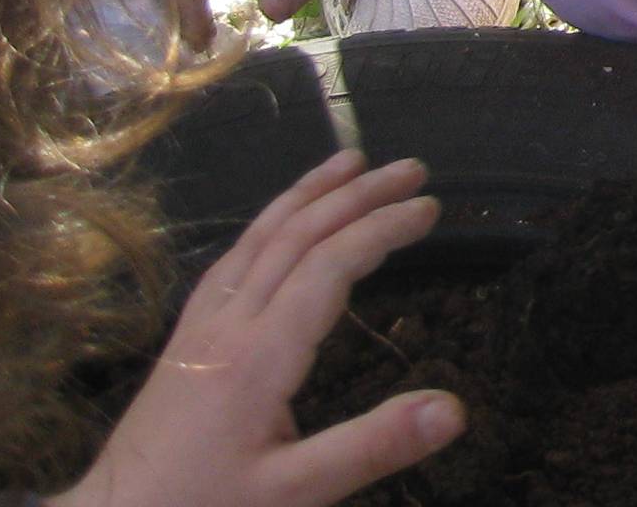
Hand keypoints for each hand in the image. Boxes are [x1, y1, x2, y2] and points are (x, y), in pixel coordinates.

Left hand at [54, 153, 461, 506]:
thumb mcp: (294, 494)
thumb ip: (372, 447)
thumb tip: (453, 409)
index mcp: (259, 356)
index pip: (330, 266)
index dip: (382, 230)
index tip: (430, 209)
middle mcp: (228, 324)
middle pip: (296, 236)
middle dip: (357, 195)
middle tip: (412, 170)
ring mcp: (199, 327)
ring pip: (257, 238)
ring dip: (309, 194)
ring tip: (351, 163)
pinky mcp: (183, 339)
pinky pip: (231, 260)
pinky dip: (268, 224)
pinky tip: (279, 224)